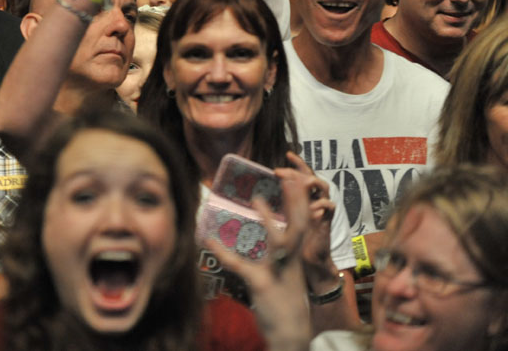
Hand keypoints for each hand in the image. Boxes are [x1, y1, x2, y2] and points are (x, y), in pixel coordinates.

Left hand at [208, 178, 311, 350]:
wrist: (292, 335)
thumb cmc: (286, 302)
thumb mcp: (284, 275)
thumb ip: (277, 256)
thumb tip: (268, 240)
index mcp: (296, 257)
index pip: (303, 224)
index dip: (301, 201)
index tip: (297, 178)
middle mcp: (292, 262)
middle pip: (300, 226)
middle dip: (297, 201)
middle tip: (290, 176)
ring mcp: (279, 273)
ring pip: (280, 242)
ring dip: (269, 220)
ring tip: (257, 199)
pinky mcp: (262, 286)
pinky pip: (241, 266)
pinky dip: (224, 253)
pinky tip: (209, 240)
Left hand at [277, 151, 335, 275]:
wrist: (311, 260)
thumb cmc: (297, 241)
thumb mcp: (286, 219)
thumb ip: (279, 206)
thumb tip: (257, 198)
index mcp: (305, 200)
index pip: (303, 176)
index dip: (298, 164)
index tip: (287, 154)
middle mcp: (315, 202)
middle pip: (312, 178)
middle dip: (300, 169)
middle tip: (280, 170)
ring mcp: (323, 211)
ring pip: (325, 189)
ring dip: (313, 182)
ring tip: (302, 181)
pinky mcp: (327, 223)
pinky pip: (330, 208)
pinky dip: (322, 204)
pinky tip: (312, 205)